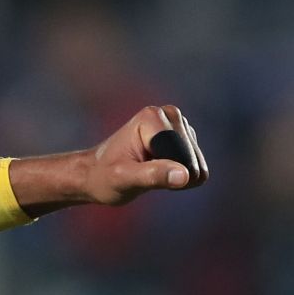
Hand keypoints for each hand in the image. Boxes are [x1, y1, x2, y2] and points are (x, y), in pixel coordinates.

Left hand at [82, 104, 209, 204]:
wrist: (96, 176)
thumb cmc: (104, 178)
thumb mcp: (124, 179)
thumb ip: (153, 175)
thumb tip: (185, 175)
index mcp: (153, 117)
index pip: (180, 155)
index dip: (164, 173)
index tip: (137, 172)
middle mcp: (170, 115)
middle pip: (192, 158)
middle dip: (170, 173)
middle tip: (142, 174)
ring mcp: (179, 126)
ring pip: (197, 164)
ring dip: (174, 175)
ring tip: (148, 171)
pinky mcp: (185, 138)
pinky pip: (197, 168)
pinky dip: (179, 175)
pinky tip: (157, 170)